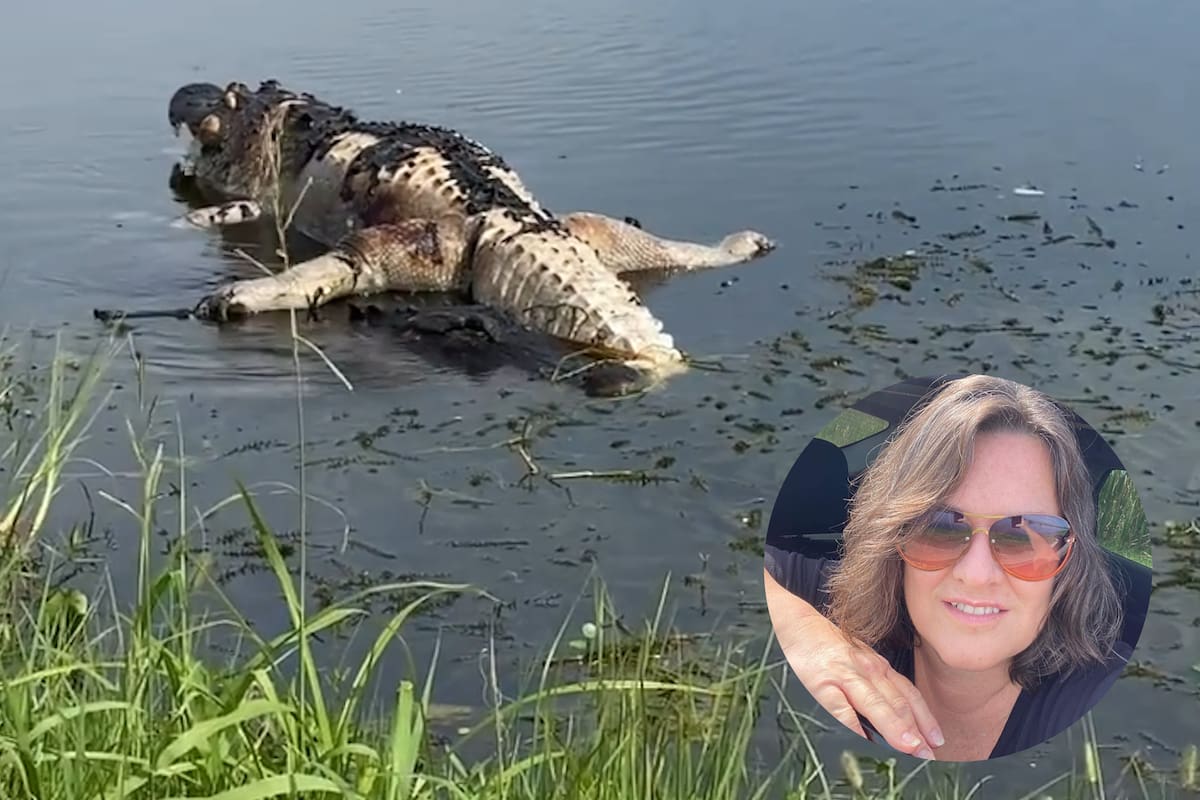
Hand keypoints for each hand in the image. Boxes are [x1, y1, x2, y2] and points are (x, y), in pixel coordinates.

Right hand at [763, 568, 943, 758]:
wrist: (800, 619)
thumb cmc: (829, 643)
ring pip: (876, 704)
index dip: (925, 718)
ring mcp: (846, 676)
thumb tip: (898, 716)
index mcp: (878, 666)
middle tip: (931, 754)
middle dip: (916, 731)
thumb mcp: (860, 659)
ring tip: (911, 748)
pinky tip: (865, 742)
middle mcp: (868, 670)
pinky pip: (841, 708)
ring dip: (896, 728)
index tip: (938, 740)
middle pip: (897, 703)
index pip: (908, 695)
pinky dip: (856, 726)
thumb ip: (877, 683)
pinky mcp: (823, 684)